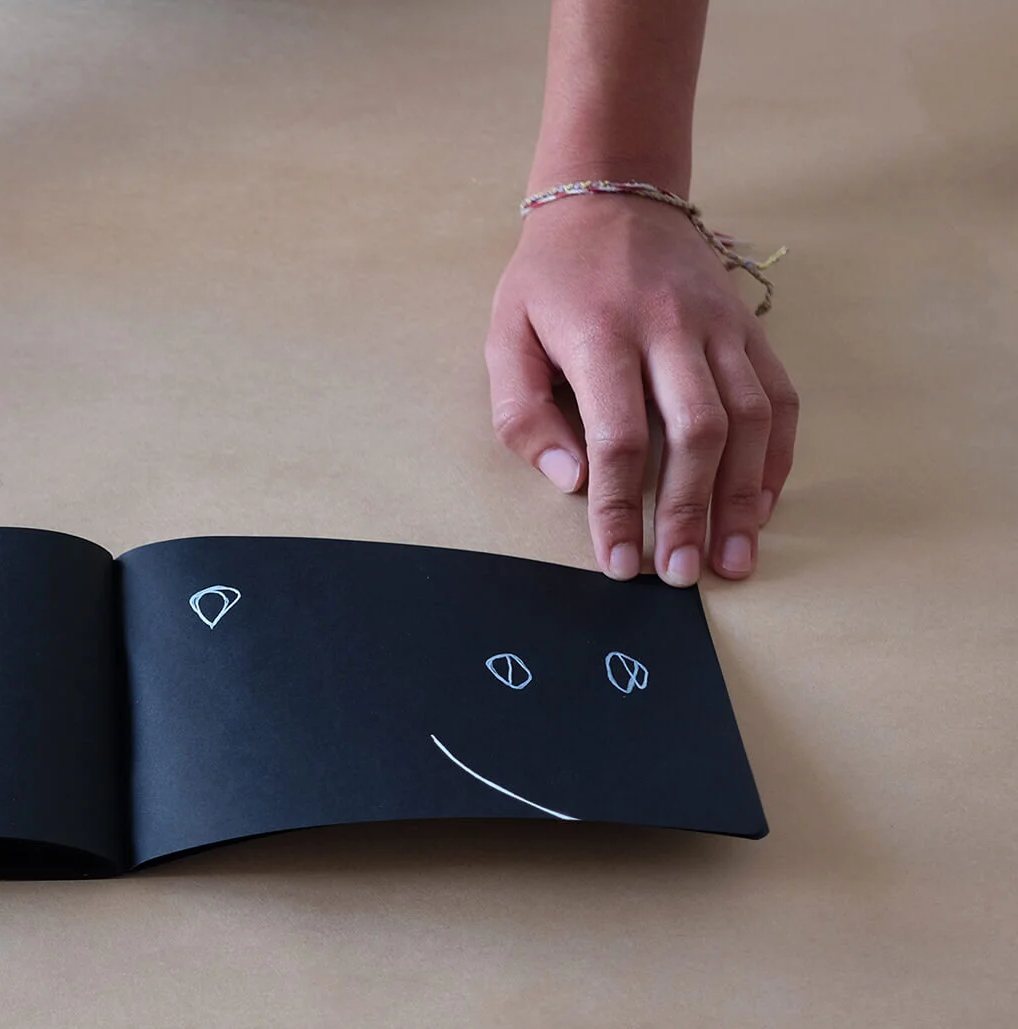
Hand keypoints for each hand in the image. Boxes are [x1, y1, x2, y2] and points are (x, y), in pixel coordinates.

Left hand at [485, 194, 797, 584]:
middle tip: (683, 576)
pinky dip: (777, 456)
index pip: (619, 437)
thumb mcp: (505, 335)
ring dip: (745, 497)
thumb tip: (568, 480)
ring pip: (750, 418)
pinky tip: (762, 505)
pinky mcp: (748, 327)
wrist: (611, 197)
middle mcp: (670, 329)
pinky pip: (778, 396)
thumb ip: (522, 412)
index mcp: (601, 334)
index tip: (618, 564)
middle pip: (696, 433)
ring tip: (735, 558)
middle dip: (689, 512)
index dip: (621, 507)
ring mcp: (719, 326)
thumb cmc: (549, 281)